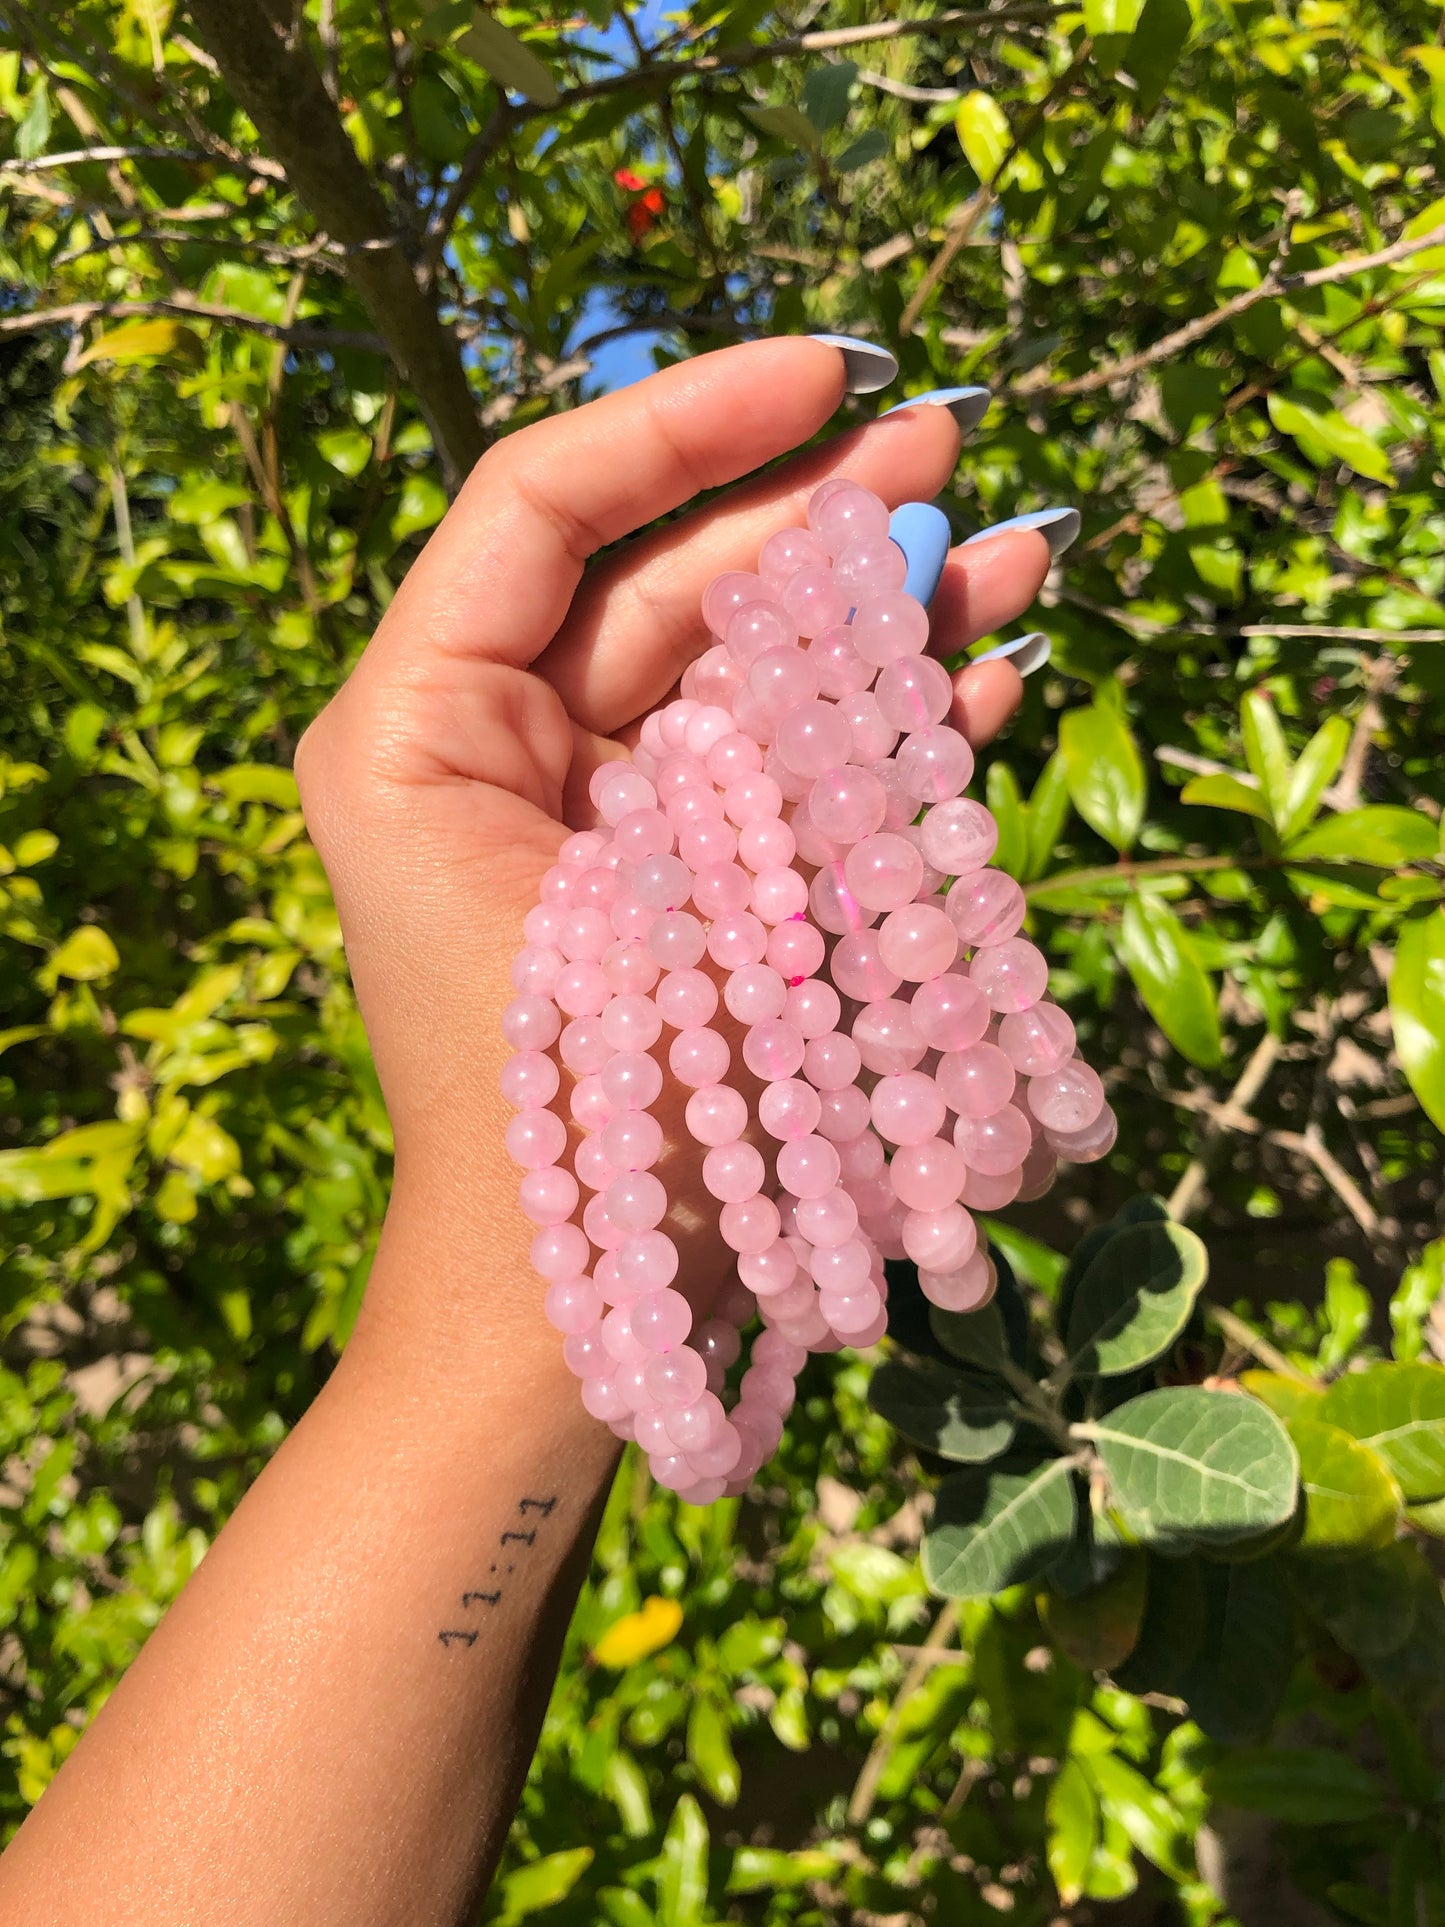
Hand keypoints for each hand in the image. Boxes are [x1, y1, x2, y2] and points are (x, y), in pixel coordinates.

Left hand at [295, 338, 1055, 1365]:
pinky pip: (773, 769)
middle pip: (663, 577)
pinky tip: (979, 684)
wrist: (575, 1313)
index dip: (688, 420)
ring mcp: (592, 817)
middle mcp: (494, 748)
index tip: (826, 373)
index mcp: (418, 725)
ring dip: (871, 617)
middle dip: (812, 515)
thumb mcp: (660, 893)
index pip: (542, 505)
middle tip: (950, 452)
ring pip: (738, 669)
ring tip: (1011, 560)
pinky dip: (871, 730)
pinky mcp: (674, 882)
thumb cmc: (574, 1123)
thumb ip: (763, 727)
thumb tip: (886, 573)